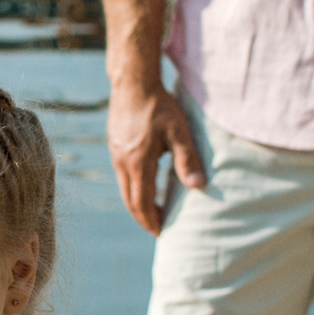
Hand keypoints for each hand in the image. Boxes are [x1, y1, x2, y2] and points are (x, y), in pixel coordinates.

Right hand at [106, 77, 203, 236]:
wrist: (133, 82)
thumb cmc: (159, 105)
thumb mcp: (179, 132)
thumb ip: (187, 160)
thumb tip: (198, 186)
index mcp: (138, 163)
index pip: (142, 202)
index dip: (151, 220)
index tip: (161, 232)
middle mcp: (122, 162)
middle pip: (130, 200)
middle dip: (143, 217)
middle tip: (157, 228)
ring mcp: (116, 154)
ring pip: (124, 188)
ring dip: (137, 203)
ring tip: (152, 211)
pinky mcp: (115, 145)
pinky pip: (122, 175)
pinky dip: (133, 187)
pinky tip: (145, 184)